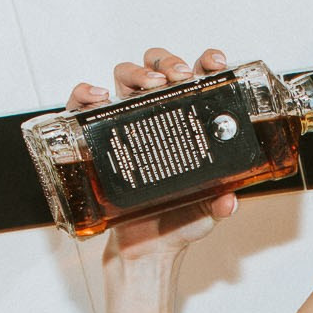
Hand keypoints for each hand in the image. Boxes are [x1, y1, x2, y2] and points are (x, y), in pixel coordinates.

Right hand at [64, 46, 239, 259]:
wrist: (146, 250)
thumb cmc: (178, 223)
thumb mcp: (206, 213)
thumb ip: (219, 205)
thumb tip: (230, 200)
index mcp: (188, 123)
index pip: (197, 80)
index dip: (205, 63)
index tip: (214, 63)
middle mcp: (157, 116)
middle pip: (158, 68)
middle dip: (168, 61)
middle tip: (178, 77)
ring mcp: (127, 124)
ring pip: (124, 76)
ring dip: (136, 71)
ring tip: (150, 84)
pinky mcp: (96, 139)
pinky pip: (83, 106)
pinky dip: (85, 93)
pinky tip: (99, 97)